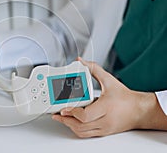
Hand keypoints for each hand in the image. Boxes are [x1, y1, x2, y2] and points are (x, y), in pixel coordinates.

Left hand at [52, 57, 166, 137]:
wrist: (140, 110)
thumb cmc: (125, 97)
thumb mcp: (109, 80)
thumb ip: (94, 69)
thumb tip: (81, 61)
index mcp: (105, 107)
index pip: (85, 115)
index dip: (72, 113)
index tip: (63, 108)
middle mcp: (104, 120)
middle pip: (80, 126)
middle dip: (65, 121)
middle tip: (56, 114)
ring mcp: (104, 128)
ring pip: (82, 132)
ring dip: (69, 126)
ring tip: (61, 118)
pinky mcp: (103, 132)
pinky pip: (87, 134)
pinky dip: (77, 130)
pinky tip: (71, 123)